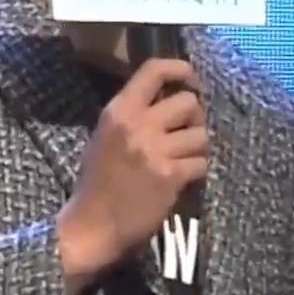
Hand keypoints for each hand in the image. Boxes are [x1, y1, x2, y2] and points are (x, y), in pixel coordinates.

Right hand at [57, 58, 206, 284]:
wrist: (91, 225)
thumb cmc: (96, 182)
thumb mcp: (105, 137)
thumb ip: (132, 116)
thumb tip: (168, 100)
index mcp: (118, 111)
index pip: (154, 70)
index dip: (182, 70)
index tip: (192, 81)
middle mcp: (137, 125)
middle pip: (188, 102)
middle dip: (195, 117)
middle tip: (188, 131)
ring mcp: (155, 150)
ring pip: (201, 134)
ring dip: (199, 147)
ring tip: (186, 157)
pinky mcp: (170, 176)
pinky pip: (201, 162)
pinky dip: (197, 170)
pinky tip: (184, 177)